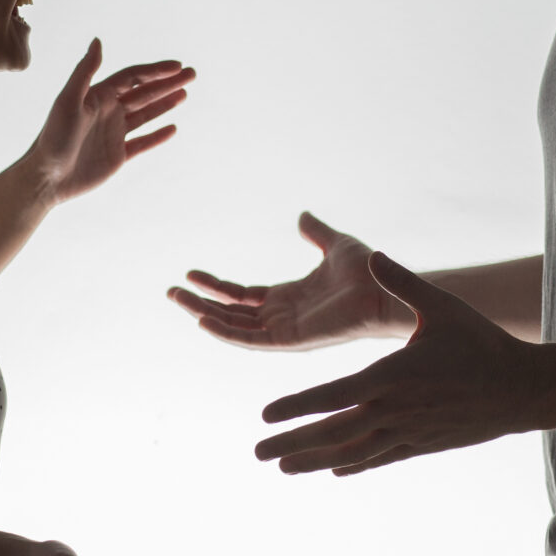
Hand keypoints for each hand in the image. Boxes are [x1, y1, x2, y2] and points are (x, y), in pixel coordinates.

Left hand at [31, 39, 191, 203]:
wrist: (46, 178)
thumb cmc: (53, 137)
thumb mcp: (68, 100)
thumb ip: (85, 71)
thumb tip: (98, 40)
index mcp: (98, 96)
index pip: (133, 77)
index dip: (155, 70)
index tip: (177, 66)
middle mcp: (108, 112)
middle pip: (144, 92)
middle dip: (168, 83)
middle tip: (192, 74)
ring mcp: (114, 134)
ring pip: (146, 114)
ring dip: (166, 103)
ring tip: (186, 93)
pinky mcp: (117, 156)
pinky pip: (143, 143)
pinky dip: (158, 135)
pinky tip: (173, 128)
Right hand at [169, 213, 412, 349]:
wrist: (384, 289)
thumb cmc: (367, 272)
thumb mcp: (335, 244)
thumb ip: (316, 232)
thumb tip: (302, 216)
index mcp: (288, 297)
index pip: (242, 296)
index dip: (215, 286)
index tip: (191, 273)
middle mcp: (282, 317)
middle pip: (230, 313)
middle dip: (199, 302)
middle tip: (170, 291)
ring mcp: (284, 331)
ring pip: (234, 326)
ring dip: (203, 314)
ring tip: (176, 298)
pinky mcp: (290, 340)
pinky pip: (251, 340)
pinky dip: (226, 332)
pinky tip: (203, 320)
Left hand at [254, 253, 553, 474]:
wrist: (523, 390)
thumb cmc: (482, 343)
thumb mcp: (443, 306)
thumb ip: (402, 283)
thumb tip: (374, 255)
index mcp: (392, 376)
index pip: (333, 396)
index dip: (297, 407)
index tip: (265, 415)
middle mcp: (395, 410)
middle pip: (334, 432)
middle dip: (293, 443)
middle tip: (256, 453)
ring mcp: (408, 432)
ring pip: (353, 452)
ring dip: (315, 460)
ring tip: (283, 468)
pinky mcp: (423, 444)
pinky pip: (381, 459)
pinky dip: (355, 465)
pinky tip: (334, 471)